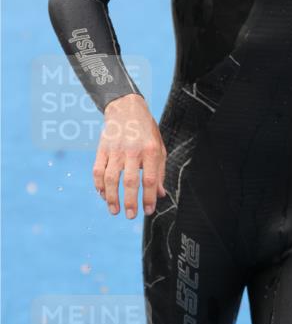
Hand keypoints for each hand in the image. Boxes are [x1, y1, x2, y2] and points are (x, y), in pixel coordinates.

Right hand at [94, 94, 167, 218]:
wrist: (126, 107)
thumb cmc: (146, 131)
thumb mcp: (159, 147)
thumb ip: (160, 171)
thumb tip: (160, 194)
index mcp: (150, 150)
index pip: (150, 178)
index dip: (149, 197)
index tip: (148, 211)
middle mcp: (133, 150)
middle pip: (130, 181)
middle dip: (130, 201)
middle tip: (131, 215)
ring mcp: (115, 150)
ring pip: (111, 178)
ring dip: (112, 197)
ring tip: (115, 211)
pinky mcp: (102, 149)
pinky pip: (98, 170)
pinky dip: (99, 185)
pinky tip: (103, 195)